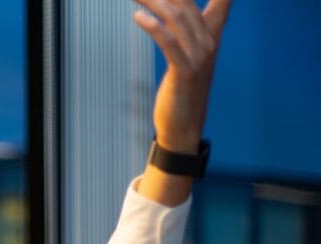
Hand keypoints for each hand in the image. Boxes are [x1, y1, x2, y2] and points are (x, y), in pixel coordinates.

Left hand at [134, 0, 232, 151]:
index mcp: (211, 34)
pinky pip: (169, 43)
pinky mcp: (185, 72)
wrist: (183, 126)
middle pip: (185, 3)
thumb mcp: (186, 55)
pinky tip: (138, 18)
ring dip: (152, 2)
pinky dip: (154, 28)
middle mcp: (209, 41)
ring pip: (176, 19)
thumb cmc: (181, 90)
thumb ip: (183, 31)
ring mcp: (199, 56)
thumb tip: (172, 12)